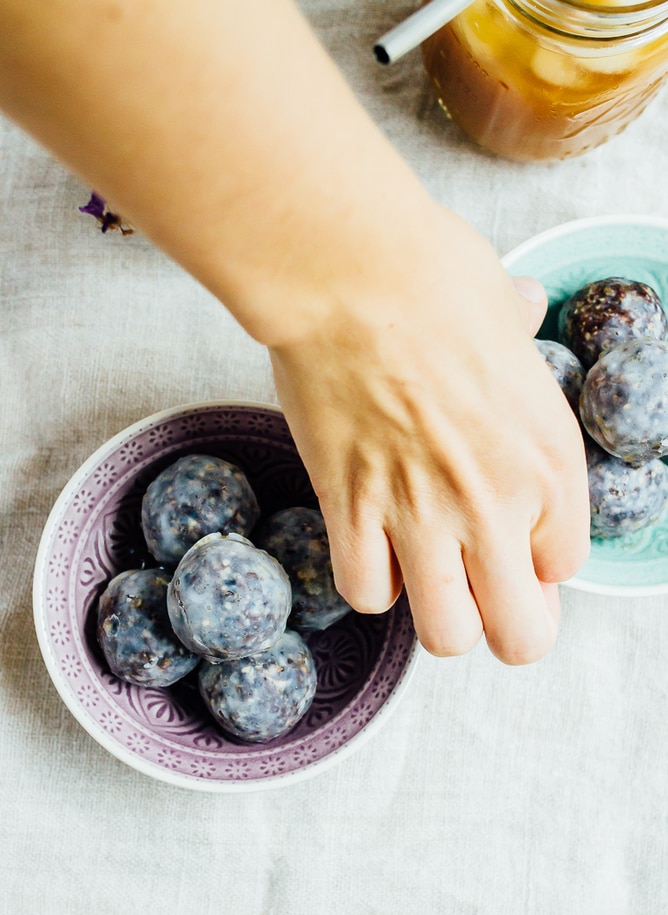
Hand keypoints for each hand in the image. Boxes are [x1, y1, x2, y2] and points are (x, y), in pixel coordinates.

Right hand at [268, 213, 589, 664]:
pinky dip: (369, 578)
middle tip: (482, 590)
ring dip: (439, 614)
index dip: (538, 562)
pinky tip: (369, 541)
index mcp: (550, 459)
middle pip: (521, 637)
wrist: (352, 274)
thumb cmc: (435, 278)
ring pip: (447, 636)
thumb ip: (521, 342)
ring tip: (425, 574)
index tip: (513, 541)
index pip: (566, 567)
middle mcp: (497, 503)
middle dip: (505, 625)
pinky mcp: (352, 509)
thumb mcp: (507, 312)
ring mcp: (422, 514)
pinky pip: (366, 593)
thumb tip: (521, 308)